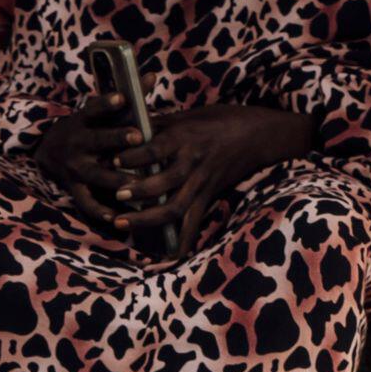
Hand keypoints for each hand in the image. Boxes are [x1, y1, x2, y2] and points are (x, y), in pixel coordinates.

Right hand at [31, 101, 154, 235]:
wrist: (48, 150)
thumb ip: (129, 95)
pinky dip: (100, 211)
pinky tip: (117, 217)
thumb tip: (154, 74)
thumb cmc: (88, 128)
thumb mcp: (100, 111)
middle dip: (117, 138)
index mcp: (84, 120)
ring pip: (96, 174)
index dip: (108, 103)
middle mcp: (79, 143)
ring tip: (135, 184)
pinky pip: (87, 202)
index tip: (122, 97)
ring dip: (115, 179)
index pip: (95, 108)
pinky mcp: (74, 188)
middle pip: (98, 140)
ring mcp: (76, 167)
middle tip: (137, 136)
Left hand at [101, 103, 317, 252]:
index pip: (153, 150)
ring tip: (121, 222)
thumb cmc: (220, 119)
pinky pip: (194, 222)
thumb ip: (158, 124)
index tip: (112, 160)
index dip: (132, 157)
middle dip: (137, 191)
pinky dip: (182, 241)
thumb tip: (126, 126)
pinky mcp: (209, 196)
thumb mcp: (188, 115)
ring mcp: (201, 182)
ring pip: (174, 207)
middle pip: (162, 182)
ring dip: (147, 218)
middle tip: (116, 194)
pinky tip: (166, 256)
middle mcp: (192, 162)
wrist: (258, 134)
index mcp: (185, 137)